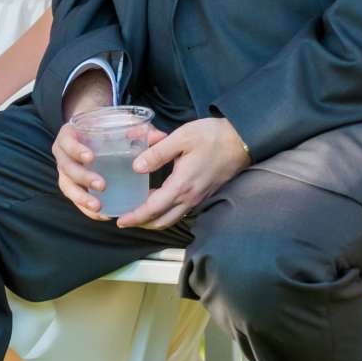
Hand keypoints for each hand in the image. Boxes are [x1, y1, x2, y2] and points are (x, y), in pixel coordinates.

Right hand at [53, 115, 161, 217]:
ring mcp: (65, 171)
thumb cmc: (103, 127)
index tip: (91, 157)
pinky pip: (75, 199)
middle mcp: (62, 154)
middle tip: (102, 185)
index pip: (67, 141)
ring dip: (82, 198)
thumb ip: (136, 129)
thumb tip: (160, 137)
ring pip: (68, 187)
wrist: (90, 131)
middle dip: (83, 178)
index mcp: (68, 135)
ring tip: (99, 207)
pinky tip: (102, 214)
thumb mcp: (115, 123)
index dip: (76, 149)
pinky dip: (86, 208)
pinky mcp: (71, 185)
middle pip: (67, 168)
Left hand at [112, 117, 251, 231]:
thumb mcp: (181, 138)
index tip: (120, 221)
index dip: (135, 217)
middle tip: (126, 220)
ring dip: (154, 220)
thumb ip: (157, 153)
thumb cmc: (213, 136)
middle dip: (142, 224)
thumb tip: (136, 167)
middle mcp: (190, 197)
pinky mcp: (204, 194)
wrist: (241, 140)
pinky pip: (181, 211)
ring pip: (172, 218)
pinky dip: (166, 212)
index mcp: (182, 185)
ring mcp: (198, 198)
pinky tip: (159, 200)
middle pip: (162, 221)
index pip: (153, 209)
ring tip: (139, 213)